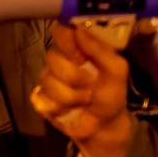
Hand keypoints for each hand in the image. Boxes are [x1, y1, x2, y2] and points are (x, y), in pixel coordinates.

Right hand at [30, 23, 135, 156]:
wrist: (104, 126)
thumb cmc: (112, 94)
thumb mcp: (116, 70)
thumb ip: (99, 49)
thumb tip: (77, 30)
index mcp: (77, 48)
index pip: (60, 31)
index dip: (67, 41)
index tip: (80, 55)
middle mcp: (60, 60)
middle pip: (52, 57)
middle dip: (75, 76)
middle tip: (91, 85)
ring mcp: (48, 79)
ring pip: (48, 80)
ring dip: (71, 96)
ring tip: (84, 100)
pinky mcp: (41, 99)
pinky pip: (41, 98)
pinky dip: (58, 108)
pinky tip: (68, 110)